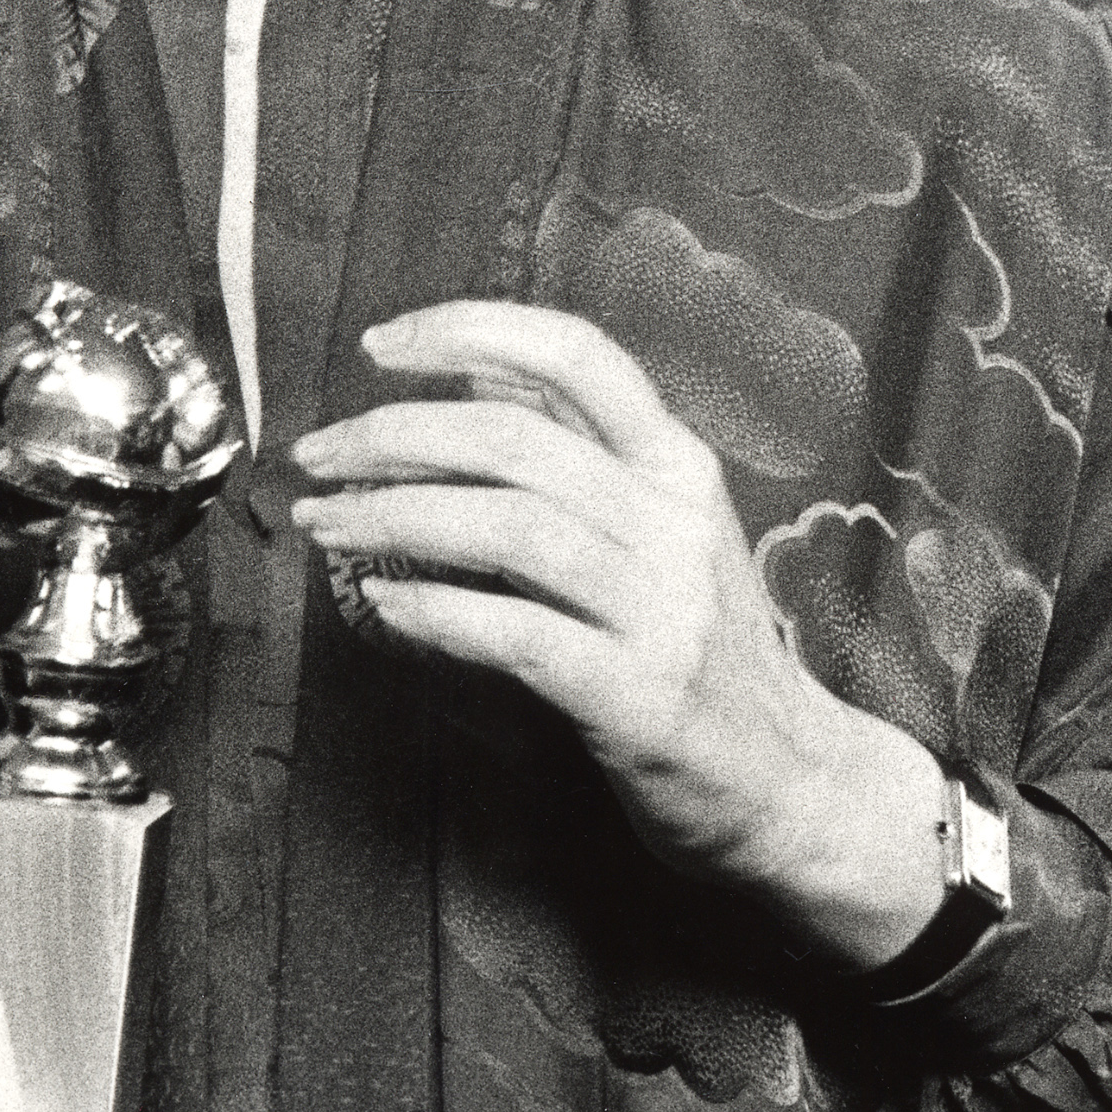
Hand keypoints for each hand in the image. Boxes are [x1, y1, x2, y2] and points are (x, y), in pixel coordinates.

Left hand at [291, 300, 946, 965]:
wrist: (794, 781)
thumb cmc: (702, 644)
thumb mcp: (659, 526)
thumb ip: (578, 450)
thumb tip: (473, 376)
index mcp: (677, 463)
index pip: (576, 353)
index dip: (469, 331)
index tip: (378, 345)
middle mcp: (673, 520)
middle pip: (514, 439)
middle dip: (392, 435)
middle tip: (317, 456)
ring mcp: (663, 610)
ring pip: (508, 528)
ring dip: (394, 517)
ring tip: (326, 523)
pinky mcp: (639, 698)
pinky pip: (520, 637)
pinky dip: (438, 613)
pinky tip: (383, 606)